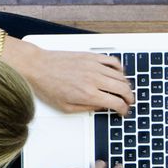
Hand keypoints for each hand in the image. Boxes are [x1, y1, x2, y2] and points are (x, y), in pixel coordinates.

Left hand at [12, 45, 132, 115]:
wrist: (37, 67)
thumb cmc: (47, 87)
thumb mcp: (66, 108)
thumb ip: (87, 109)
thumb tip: (101, 107)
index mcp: (88, 94)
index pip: (117, 103)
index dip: (123, 109)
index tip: (123, 111)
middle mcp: (94, 79)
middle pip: (123, 89)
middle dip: (129, 98)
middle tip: (128, 102)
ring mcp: (94, 66)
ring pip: (121, 76)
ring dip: (126, 85)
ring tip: (124, 90)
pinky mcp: (91, 56)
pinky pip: (113, 61)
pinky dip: (120, 68)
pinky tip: (117, 74)